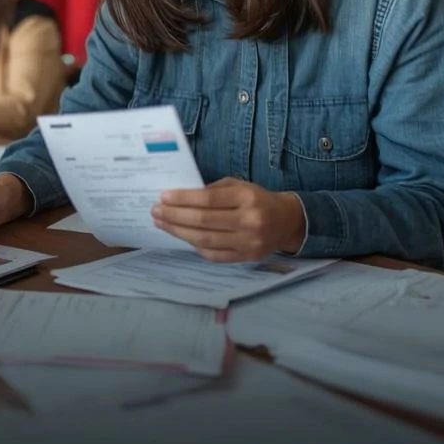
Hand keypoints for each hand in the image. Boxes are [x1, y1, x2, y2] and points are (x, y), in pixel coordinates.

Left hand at [152, 178, 306, 262]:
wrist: (287, 222)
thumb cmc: (257, 199)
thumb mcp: (239, 186)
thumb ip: (213, 190)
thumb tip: (180, 198)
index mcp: (247, 197)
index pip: (209, 199)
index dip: (183, 199)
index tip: (163, 197)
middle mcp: (249, 221)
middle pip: (203, 221)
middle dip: (175, 216)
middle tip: (156, 212)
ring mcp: (248, 242)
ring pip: (205, 239)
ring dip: (179, 232)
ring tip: (162, 224)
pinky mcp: (246, 258)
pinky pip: (213, 255)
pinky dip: (195, 245)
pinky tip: (182, 236)